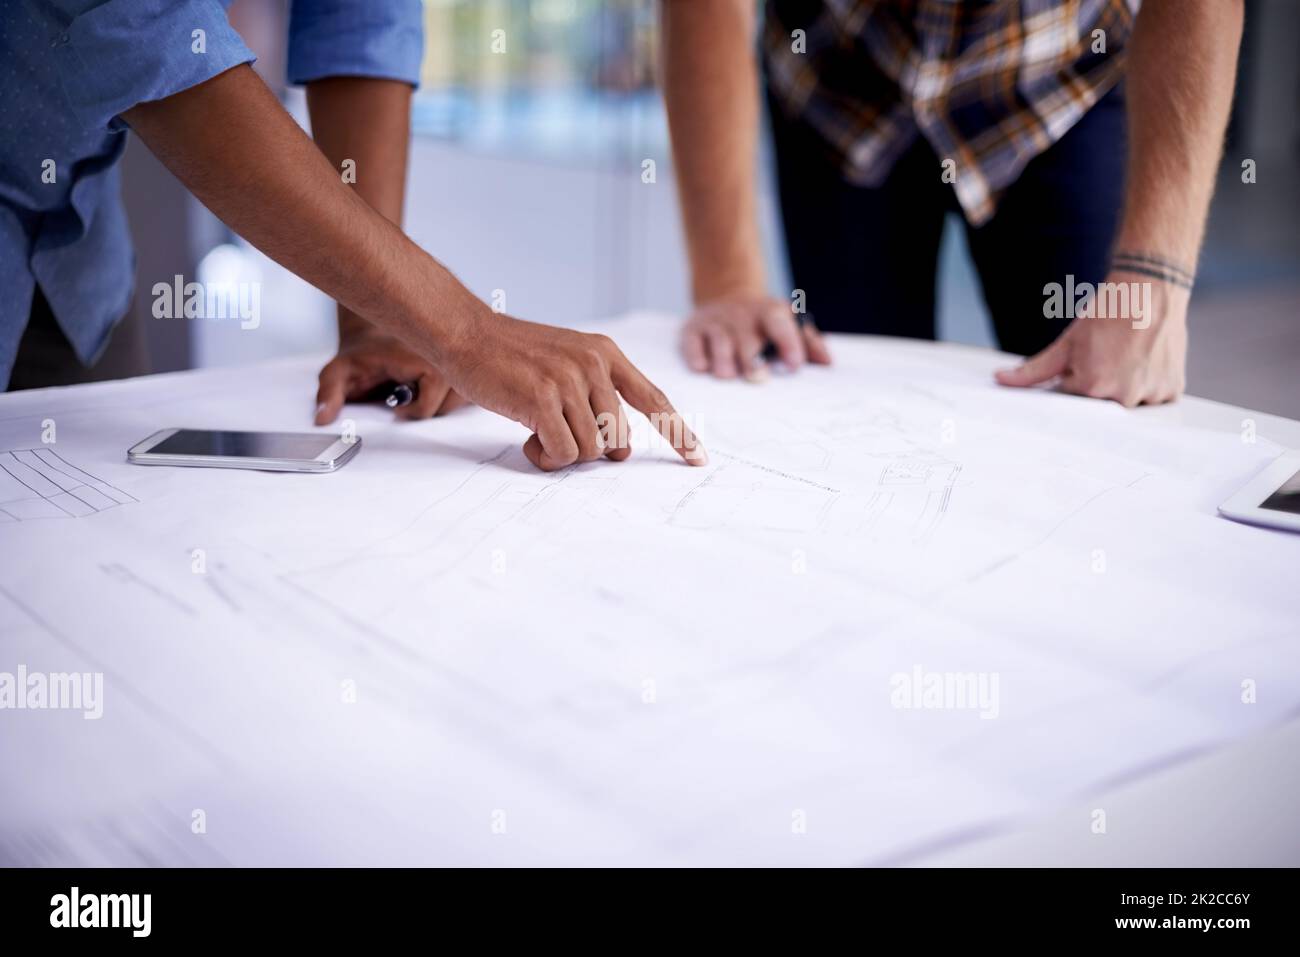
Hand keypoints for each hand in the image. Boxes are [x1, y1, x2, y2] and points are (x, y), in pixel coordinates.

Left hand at [315, 331, 467, 424]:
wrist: (377, 331)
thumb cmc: (364, 354)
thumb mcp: (339, 371)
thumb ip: (328, 393)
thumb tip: (322, 418)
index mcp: (420, 357)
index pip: (432, 404)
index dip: (413, 412)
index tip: (396, 406)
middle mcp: (444, 355)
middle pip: (454, 403)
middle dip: (430, 408)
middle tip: (409, 398)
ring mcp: (457, 357)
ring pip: (466, 397)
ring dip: (445, 403)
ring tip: (422, 393)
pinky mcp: (466, 361)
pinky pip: (472, 389)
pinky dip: (458, 395)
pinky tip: (437, 389)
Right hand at [438, 311, 706, 470]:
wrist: (465, 333)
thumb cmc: (512, 355)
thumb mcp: (566, 362)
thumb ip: (596, 395)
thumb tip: (619, 448)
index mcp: (606, 354)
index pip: (653, 399)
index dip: (678, 433)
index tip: (699, 459)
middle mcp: (594, 364)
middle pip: (617, 438)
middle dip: (589, 448)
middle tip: (555, 435)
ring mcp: (569, 380)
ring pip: (590, 450)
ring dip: (562, 453)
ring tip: (535, 432)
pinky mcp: (543, 399)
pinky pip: (563, 452)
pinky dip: (546, 456)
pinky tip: (526, 440)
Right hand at [682, 295, 830, 379]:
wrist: (726, 297)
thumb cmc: (763, 323)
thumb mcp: (787, 323)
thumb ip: (808, 342)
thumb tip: (827, 363)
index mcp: (769, 312)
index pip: (779, 324)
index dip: (788, 343)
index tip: (794, 365)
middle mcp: (741, 315)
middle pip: (747, 337)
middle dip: (752, 358)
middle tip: (758, 379)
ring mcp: (716, 321)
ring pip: (719, 340)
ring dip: (723, 360)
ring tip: (728, 376)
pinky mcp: (693, 329)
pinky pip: (692, 342)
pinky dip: (696, 355)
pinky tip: (702, 368)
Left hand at [994, 277, 1188, 407]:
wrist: (1150, 290)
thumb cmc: (1106, 314)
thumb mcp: (1066, 344)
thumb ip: (1033, 370)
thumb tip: (1000, 380)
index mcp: (1093, 386)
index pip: (1073, 399)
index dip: (1075, 379)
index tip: (1085, 363)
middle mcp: (1124, 396)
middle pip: (1101, 404)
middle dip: (1099, 385)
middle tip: (1109, 356)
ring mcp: (1151, 395)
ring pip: (1128, 402)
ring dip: (1125, 385)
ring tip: (1128, 355)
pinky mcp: (1172, 391)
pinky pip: (1154, 399)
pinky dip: (1148, 384)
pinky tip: (1144, 361)